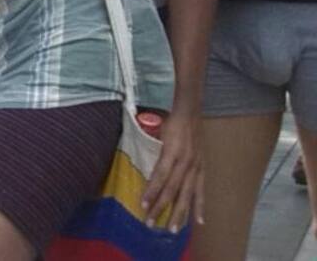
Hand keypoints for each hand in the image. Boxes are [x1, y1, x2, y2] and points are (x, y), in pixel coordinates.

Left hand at [142, 110, 203, 232]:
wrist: (190, 115)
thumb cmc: (170, 123)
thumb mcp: (157, 135)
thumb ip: (151, 151)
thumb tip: (140, 165)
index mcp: (172, 152)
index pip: (160, 176)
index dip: (152, 190)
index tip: (142, 204)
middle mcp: (185, 163)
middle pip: (172, 189)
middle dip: (160, 207)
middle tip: (150, 222)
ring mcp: (195, 168)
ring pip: (186, 195)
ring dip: (179, 213)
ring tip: (171, 229)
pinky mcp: (201, 170)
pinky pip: (201, 192)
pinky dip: (199, 207)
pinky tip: (198, 221)